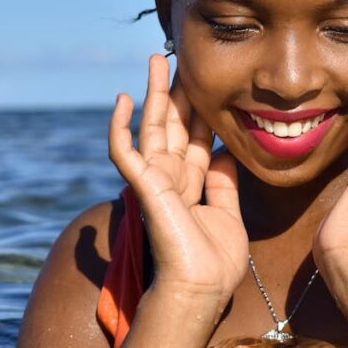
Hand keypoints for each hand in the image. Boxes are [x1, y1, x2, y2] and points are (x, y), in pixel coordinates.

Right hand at [108, 54, 249, 298]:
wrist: (202, 289)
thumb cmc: (216, 262)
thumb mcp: (228, 214)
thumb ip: (225, 182)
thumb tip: (228, 152)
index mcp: (192, 184)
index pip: (197, 137)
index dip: (202, 109)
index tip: (207, 83)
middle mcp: (171, 177)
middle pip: (174, 125)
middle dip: (177, 92)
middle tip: (178, 59)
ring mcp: (155, 180)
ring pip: (151, 127)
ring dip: (152, 93)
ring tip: (155, 60)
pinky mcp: (142, 186)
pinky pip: (123, 151)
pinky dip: (119, 126)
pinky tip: (121, 99)